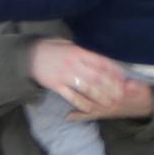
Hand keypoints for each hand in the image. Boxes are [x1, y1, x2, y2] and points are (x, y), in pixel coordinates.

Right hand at [27, 37, 152, 119]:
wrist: (29, 56)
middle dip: (112, 87)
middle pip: (98, 77)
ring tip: (109, 103)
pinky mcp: (56, 85)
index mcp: (79, 52)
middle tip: (121, 95)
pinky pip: (72, 97)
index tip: (124, 78)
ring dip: (100, 97)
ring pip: (88, 88)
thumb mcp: (69, 45)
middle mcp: (74, 63)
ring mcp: (65, 75)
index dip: (114, 71)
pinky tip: (90, 109)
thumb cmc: (51, 49)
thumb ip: (84, 53)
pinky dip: (82, 104)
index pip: (102, 62)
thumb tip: (102, 59)